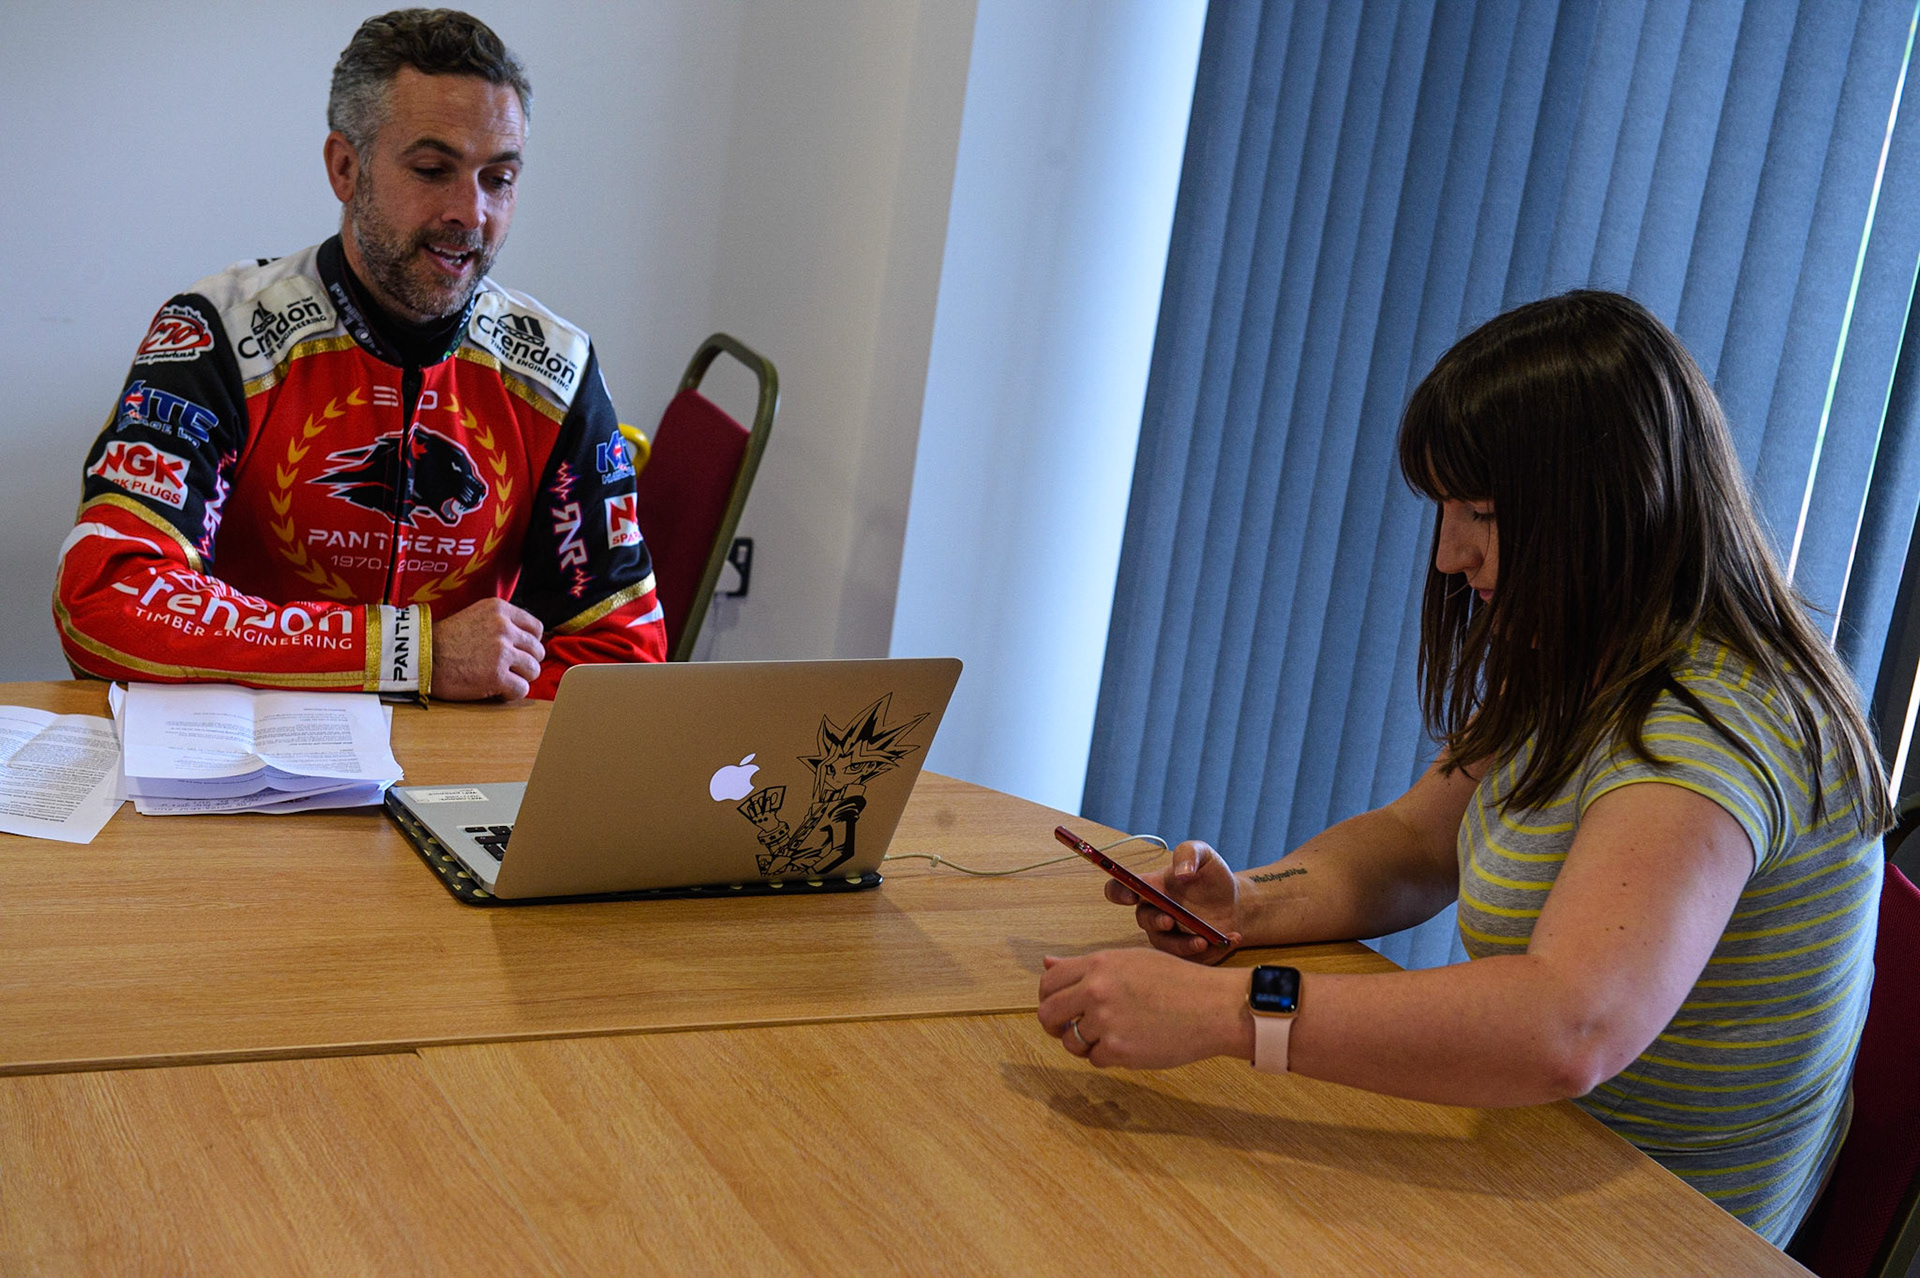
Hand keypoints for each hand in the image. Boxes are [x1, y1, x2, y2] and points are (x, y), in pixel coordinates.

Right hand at [430, 598, 544, 700]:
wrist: (419, 658)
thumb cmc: (443, 641)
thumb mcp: (475, 616)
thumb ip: (500, 622)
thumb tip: (526, 639)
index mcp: (499, 610)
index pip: (536, 628)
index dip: (529, 644)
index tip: (518, 652)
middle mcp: (504, 628)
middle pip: (537, 651)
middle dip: (525, 663)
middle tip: (507, 669)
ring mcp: (501, 652)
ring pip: (533, 670)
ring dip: (519, 678)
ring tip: (501, 679)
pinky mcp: (497, 676)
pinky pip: (522, 689)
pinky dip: (511, 694)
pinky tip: (496, 690)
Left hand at [1037, 948, 1251, 1069]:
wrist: (1213, 1007)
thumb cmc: (1176, 981)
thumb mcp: (1130, 960)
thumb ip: (1086, 966)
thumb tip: (1046, 962)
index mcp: (1099, 964)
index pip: (1049, 982)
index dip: (1048, 997)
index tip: (1058, 1007)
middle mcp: (1096, 990)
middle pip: (1048, 1014)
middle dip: (1055, 1026)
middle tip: (1070, 1030)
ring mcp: (1106, 1021)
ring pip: (1071, 1041)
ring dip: (1085, 1043)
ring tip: (1112, 1035)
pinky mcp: (1118, 1050)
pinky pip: (1095, 1059)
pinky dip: (1108, 1057)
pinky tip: (1131, 1044)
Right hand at [1104, 840, 1241, 961]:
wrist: (1237, 904)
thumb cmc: (1213, 878)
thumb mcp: (1205, 855)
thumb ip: (1189, 854)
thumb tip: (1181, 873)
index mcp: (1151, 887)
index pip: (1120, 889)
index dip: (1118, 892)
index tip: (1131, 895)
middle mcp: (1155, 913)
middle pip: (1143, 920)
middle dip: (1155, 921)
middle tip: (1170, 920)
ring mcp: (1169, 935)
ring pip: (1165, 945)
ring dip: (1182, 944)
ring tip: (1204, 940)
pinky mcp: (1186, 952)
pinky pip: (1192, 957)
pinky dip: (1212, 949)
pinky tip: (1231, 937)